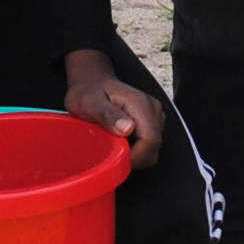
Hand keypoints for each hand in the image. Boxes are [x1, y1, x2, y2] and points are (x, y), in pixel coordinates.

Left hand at [63, 52, 164, 170]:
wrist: (93, 83)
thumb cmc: (88, 93)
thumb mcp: (90, 103)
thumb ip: (108, 114)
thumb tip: (128, 128)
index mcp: (140, 104)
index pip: (151, 140)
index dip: (136, 156)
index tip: (117, 160)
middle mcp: (153, 109)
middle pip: (154, 147)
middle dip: (135, 158)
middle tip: (113, 156)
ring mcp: (154, 115)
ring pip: (153, 149)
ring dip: (136, 155)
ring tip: (116, 148)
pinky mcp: (151, 121)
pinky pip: (149, 145)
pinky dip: (137, 150)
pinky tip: (121, 144)